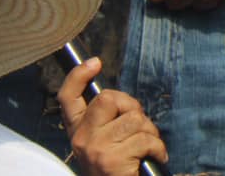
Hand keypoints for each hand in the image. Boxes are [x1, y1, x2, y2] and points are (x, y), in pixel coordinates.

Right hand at [58, 57, 167, 175]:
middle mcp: (81, 138)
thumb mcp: (105, 139)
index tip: (95, 62)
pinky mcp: (111, 160)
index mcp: (78, 130)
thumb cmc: (119, 163)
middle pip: (108, 98)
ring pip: (133, 118)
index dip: (78, 76)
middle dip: (132, 107)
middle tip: (138, 127)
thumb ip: (107, 118)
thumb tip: (116, 97)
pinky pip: (145, 138)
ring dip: (149, 130)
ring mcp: (94, 148)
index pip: (67, 97)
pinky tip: (154, 157)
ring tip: (146, 147)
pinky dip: (157, 147)